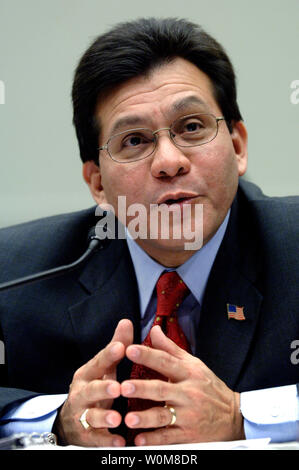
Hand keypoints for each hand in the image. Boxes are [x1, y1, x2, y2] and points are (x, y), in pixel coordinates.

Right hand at [53, 319, 132, 446]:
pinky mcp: (86, 436)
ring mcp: (82, 415)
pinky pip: (97, 440)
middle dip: (102, 388)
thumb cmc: (93, 388)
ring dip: (104, 417)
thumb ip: (115, 347)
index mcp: (87, 374)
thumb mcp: (102, 368)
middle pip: (90, 390)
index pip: (98, 362)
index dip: (108, 355)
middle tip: (116, 387)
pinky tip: (120, 442)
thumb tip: (126, 321)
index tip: (121, 347)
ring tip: (116, 419)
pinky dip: (108, 441)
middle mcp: (82, 394)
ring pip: (91, 416)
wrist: (69, 421)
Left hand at [121, 325, 243, 445]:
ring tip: (128, 419)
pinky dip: (154, 440)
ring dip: (145, 418)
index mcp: (188, 373)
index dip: (148, 355)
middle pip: (162, 389)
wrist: (234, 416)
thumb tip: (154, 330)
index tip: (130, 349)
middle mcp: (188, 393)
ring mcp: (188, 415)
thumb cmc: (209, 386)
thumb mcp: (193, 364)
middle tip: (123, 386)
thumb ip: (170, 348)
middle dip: (142, 388)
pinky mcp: (188, 435)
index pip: (165, 361)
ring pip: (164, 416)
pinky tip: (139, 441)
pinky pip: (169, 438)